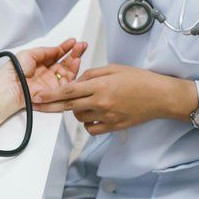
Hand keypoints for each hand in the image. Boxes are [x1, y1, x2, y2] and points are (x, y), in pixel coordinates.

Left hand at [0, 39, 87, 121]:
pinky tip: (77, 61)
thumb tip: (57, 48)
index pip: (56, 55)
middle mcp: (47, 74)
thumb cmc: (13, 72)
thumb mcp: (29, 54)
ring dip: (75, 59)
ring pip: (68, 71)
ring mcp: (51, 83)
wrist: (10, 87)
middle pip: (65, 62)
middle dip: (74, 52)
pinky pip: (68, 82)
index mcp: (39, 64)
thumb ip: (45, 51)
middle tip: (81, 45)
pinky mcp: (55, 91)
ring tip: (80, 50)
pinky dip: (74, 71)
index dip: (65, 48)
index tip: (73, 41)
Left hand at [32, 64, 198, 134]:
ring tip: (83, 103)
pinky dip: (87, 123)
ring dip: (75, 111)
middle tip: (38, 105)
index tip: (37, 96)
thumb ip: (91, 74)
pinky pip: (91, 129)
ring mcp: (107, 116)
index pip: (68, 91)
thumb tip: (76, 81)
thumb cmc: (139, 80)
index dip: (50, 95)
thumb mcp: (113, 69)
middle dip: (51, 106)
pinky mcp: (113, 127)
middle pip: (69, 107)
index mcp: (100, 86)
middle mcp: (101, 102)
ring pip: (79, 117)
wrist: (160, 97)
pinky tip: (91, 115)